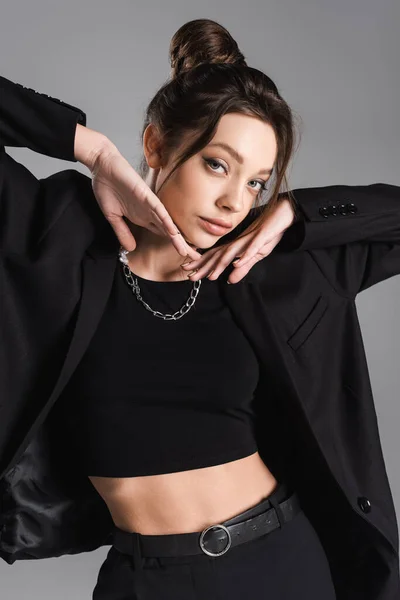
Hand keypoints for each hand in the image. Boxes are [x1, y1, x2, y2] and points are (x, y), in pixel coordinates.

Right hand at [88, 142, 201, 260]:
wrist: (102, 166)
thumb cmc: (107, 187)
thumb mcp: (113, 217)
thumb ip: (122, 232)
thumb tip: (130, 249)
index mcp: (143, 218)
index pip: (163, 235)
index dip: (173, 246)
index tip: (186, 258)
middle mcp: (150, 212)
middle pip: (169, 232)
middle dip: (182, 245)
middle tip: (196, 258)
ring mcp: (149, 204)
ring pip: (167, 223)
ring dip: (177, 237)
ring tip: (188, 250)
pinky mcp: (145, 194)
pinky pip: (158, 209)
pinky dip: (166, 220)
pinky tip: (173, 231)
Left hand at [180, 197, 295, 283]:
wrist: (283, 213)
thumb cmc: (269, 233)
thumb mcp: (256, 254)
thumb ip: (243, 268)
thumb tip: (229, 280)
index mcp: (236, 247)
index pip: (216, 257)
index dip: (203, 266)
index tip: (189, 274)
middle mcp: (239, 242)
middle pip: (219, 255)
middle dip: (204, 266)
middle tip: (189, 276)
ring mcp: (250, 238)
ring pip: (233, 251)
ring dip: (221, 263)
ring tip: (212, 274)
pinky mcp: (263, 235)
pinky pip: (253, 246)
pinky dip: (245, 255)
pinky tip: (238, 263)